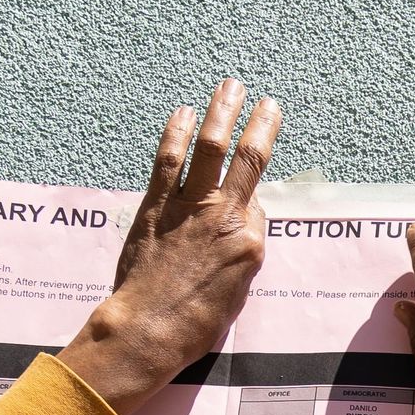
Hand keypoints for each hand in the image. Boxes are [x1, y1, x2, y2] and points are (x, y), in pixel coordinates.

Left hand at [58, 79, 281, 414]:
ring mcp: (189, 207)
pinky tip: (182, 113)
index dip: (254, 191)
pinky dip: (176, 133)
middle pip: (249, 158)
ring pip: (211, 148)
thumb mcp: (236, 291)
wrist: (151, 328)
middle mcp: (225, 216)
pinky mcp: (155, 206)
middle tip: (263, 100)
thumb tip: (244, 222)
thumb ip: (243, 251)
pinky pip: (169, 160)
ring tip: (229, 87)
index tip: (251, 183)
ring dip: (222, 112)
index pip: (258, 201)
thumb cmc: (195, 321)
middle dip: (259, 123)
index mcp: (249, 241)